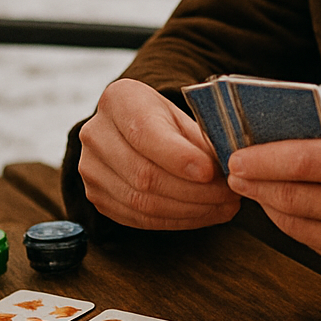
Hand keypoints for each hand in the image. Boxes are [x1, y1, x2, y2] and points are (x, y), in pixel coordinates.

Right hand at [78, 78, 239, 229]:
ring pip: (141, 201)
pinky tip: (204, 215)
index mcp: (118, 100)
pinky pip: (139, 218)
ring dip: (190, 210)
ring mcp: (91, 169)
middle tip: (229, 195)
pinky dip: (177, 220)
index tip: (210, 171)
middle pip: (143, 173)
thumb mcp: (183, 116)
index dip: (178, 157)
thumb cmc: (165, 119)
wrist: (130, 129)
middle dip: (193, 191)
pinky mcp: (97, 197)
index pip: (145, 132)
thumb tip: (229, 169)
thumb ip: (201, 139)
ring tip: (223, 207)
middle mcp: (95, 133)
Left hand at [225, 119, 320, 287]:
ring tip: (258, 190)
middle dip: (258, 184)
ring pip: (302, 228)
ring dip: (272, 208)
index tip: (238, 156)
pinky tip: (291, 212)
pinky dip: (299, 229)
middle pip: (298, 198)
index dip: (265, 160)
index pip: (308, 162)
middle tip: (237, 173)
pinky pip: (319, 249)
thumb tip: (283, 138)